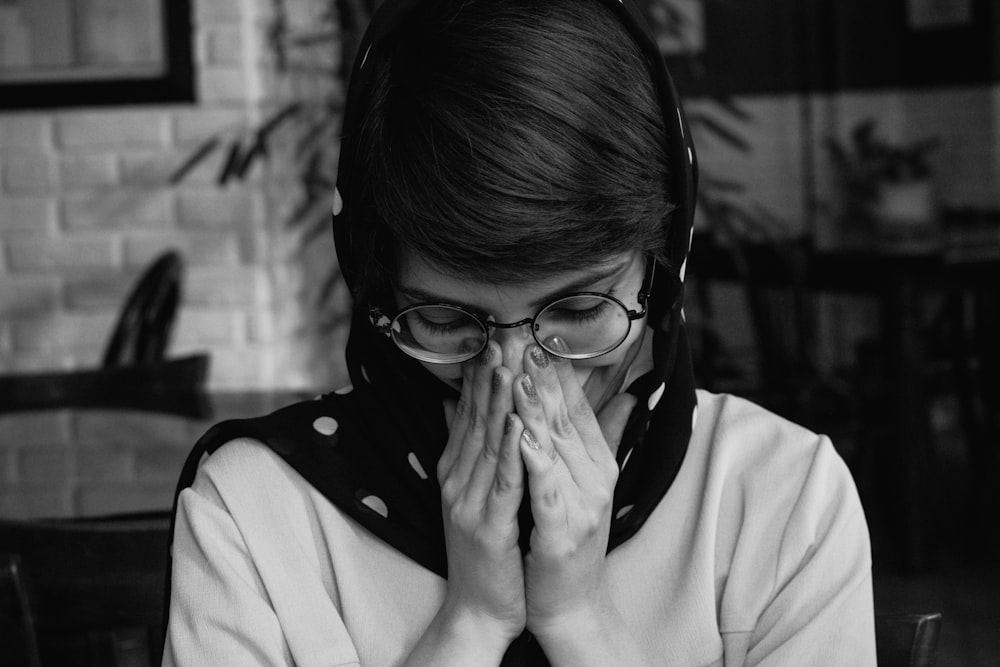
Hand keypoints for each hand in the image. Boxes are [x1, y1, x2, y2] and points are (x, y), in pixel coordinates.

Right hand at [436, 341, 525, 645]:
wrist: (479, 609)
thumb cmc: (488, 550)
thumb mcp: (481, 494)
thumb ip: (480, 452)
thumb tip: (472, 410)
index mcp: (458, 469)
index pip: (470, 411)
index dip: (482, 373)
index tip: (495, 335)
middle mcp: (457, 478)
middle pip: (475, 417)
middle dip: (490, 374)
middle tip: (501, 332)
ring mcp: (468, 502)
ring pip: (486, 441)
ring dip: (497, 400)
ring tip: (508, 362)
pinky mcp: (487, 526)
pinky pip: (502, 481)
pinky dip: (509, 449)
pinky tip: (517, 422)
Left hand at [513, 342, 635, 637]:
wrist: (570, 604)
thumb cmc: (568, 540)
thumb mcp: (584, 484)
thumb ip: (599, 437)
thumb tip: (627, 394)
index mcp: (596, 463)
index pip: (576, 406)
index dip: (555, 370)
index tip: (535, 334)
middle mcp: (595, 477)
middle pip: (566, 417)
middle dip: (542, 376)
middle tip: (522, 338)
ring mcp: (583, 504)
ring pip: (555, 446)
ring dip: (536, 408)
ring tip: (519, 373)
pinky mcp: (564, 531)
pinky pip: (546, 489)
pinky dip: (535, 460)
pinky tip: (520, 436)